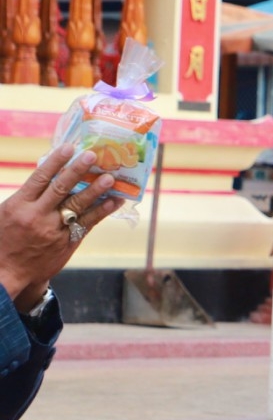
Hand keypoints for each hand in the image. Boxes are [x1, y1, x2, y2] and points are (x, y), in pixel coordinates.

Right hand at [0, 148, 122, 308]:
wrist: (6, 272)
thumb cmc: (3, 238)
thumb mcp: (4, 213)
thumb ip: (26, 196)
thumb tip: (48, 173)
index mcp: (18, 205)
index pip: (39, 178)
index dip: (55, 161)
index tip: (69, 147)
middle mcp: (37, 216)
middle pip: (61, 189)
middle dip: (77, 171)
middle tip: (92, 155)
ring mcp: (53, 230)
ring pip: (78, 206)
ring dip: (95, 191)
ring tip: (110, 177)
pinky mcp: (67, 243)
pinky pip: (88, 223)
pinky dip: (102, 211)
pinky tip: (114, 201)